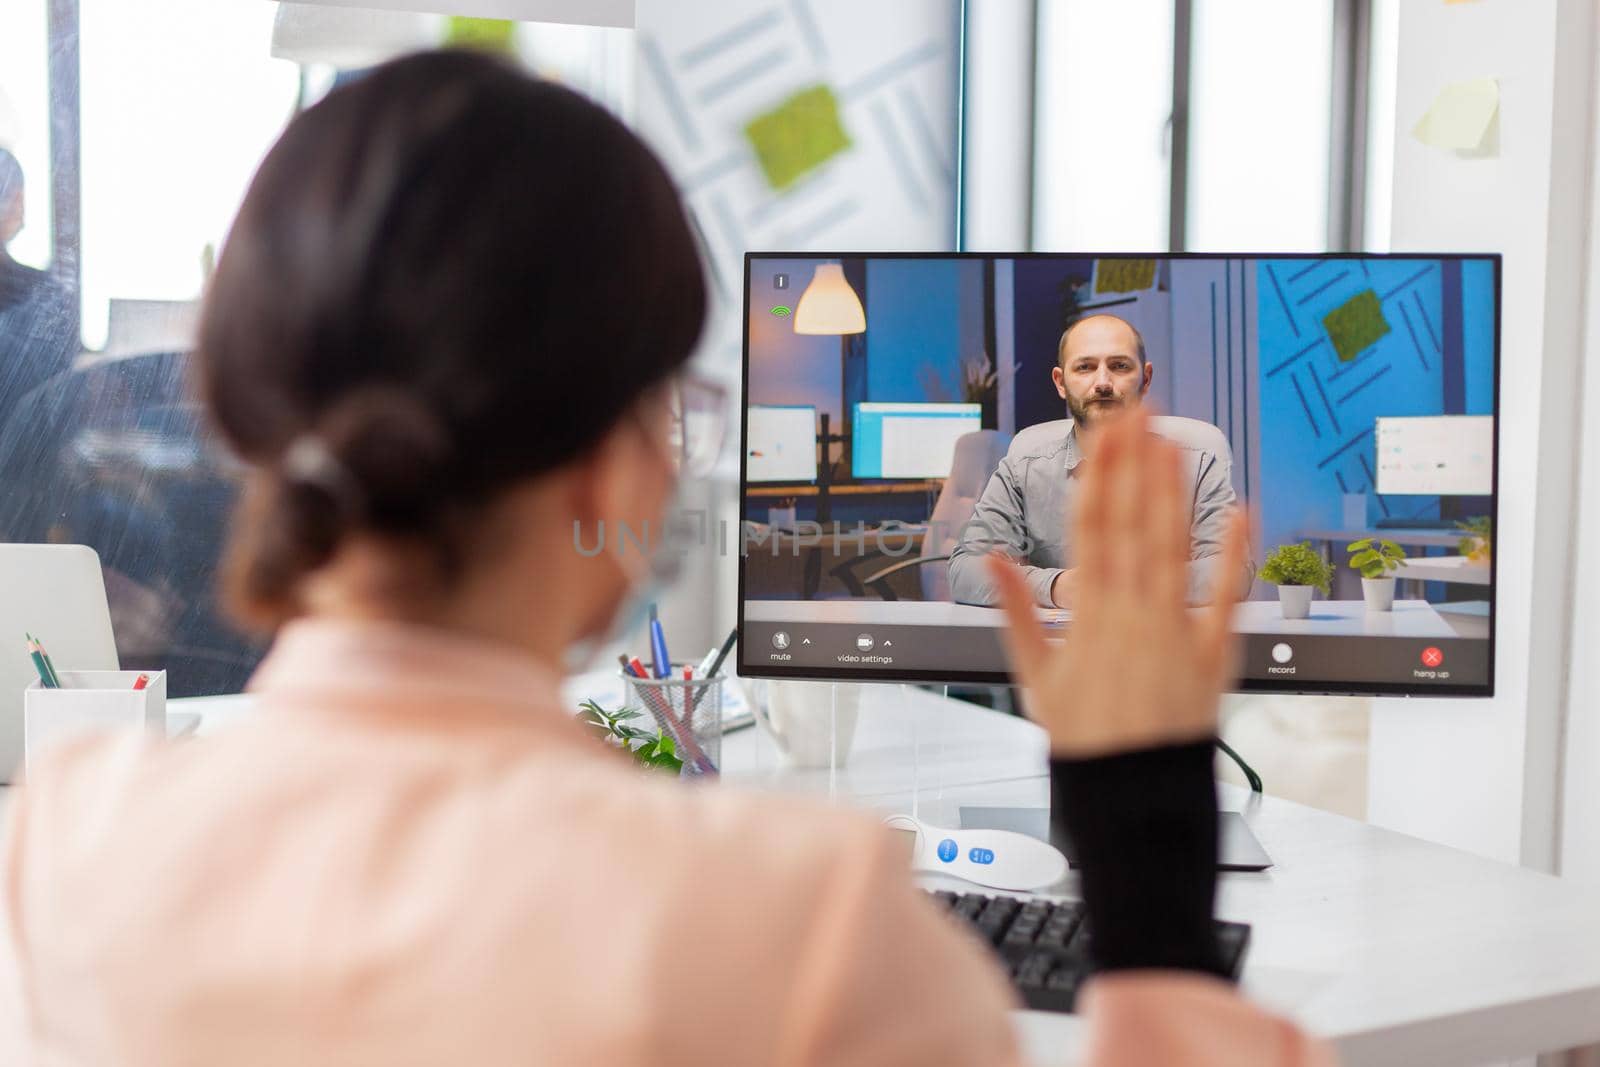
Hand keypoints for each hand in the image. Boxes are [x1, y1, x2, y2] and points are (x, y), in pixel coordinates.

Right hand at [985, 409, 1248, 758]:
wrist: (1133, 799)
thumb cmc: (1085, 742)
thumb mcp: (1035, 678)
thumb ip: (1018, 613)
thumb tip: (993, 561)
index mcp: (1088, 617)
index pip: (1092, 528)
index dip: (1100, 476)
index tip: (1106, 434)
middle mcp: (1132, 615)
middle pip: (1133, 525)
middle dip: (1136, 465)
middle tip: (1142, 413)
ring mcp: (1174, 631)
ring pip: (1172, 548)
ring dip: (1173, 492)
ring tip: (1175, 443)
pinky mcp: (1211, 654)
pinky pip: (1224, 597)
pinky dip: (1232, 553)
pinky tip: (1240, 510)